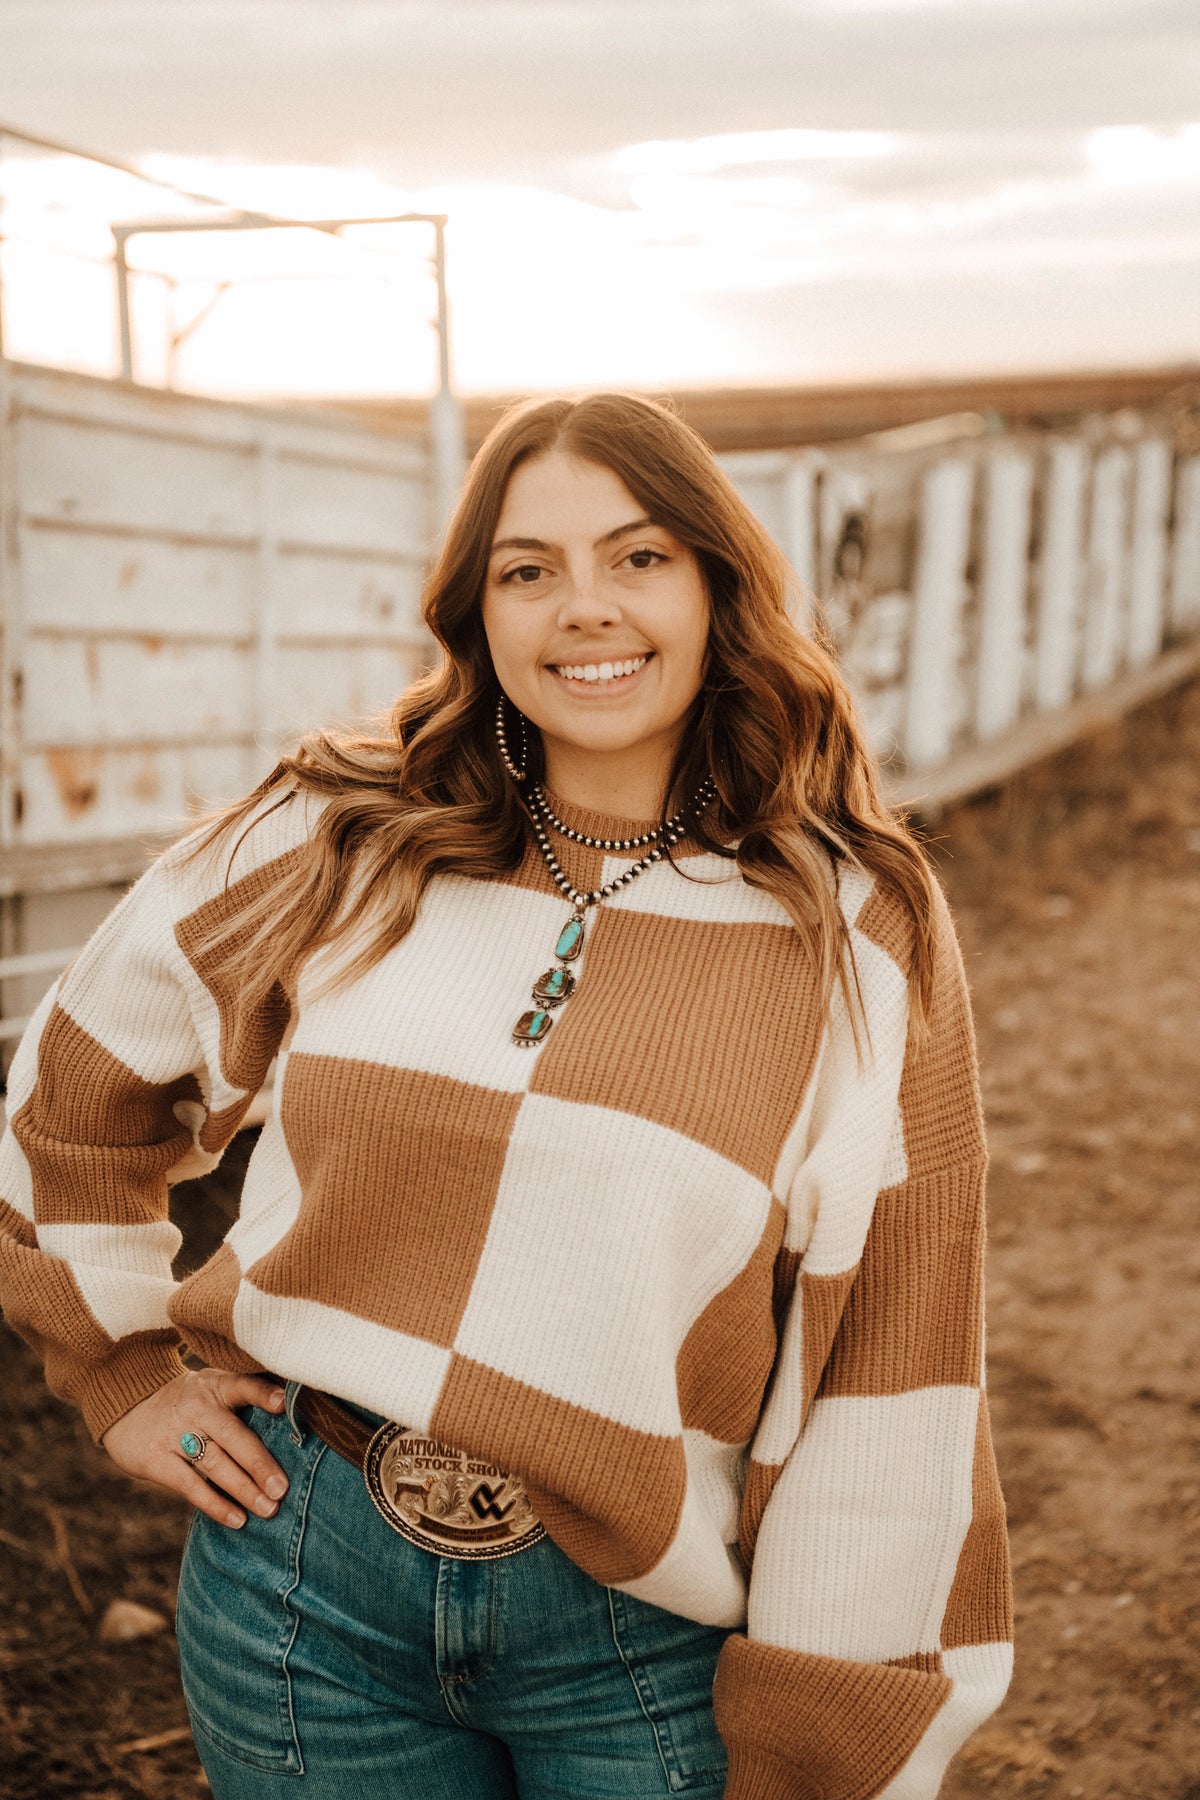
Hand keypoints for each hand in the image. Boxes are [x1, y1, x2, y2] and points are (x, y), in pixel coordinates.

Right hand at [100, 1368, 289, 1528]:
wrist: (127, 1405)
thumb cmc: (186, 1400)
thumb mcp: (211, 1386)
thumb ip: (243, 1399)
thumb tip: (289, 1418)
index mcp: (216, 1386)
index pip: (243, 1386)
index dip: (264, 1394)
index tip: (283, 1405)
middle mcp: (197, 1408)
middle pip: (234, 1437)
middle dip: (260, 1465)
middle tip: (282, 1489)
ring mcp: (175, 1434)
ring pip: (216, 1465)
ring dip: (244, 1490)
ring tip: (269, 1509)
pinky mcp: (157, 1460)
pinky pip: (192, 1486)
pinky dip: (216, 1505)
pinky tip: (238, 1518)